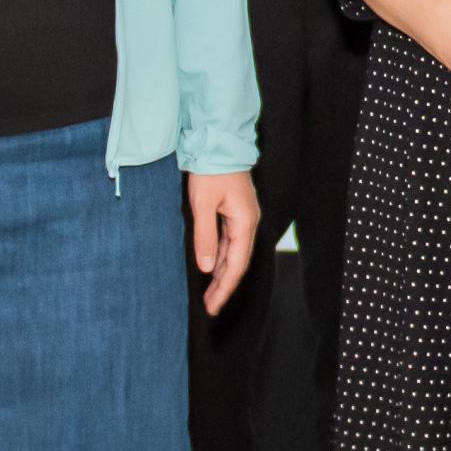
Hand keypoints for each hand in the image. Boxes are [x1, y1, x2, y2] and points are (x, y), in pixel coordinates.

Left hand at [186, 170, 261, 315]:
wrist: (219, 143)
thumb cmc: (210, 171)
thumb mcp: (202, 205)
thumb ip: (205, 237)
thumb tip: (206, 268)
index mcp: (244, 223)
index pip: (236, 265)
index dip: (224, 288)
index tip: (212, 307)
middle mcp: (248, 223)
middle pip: (237, 263)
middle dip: (224, 286)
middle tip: (210, 306)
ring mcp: (243, 218)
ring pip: (233, 253)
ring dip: (222, 273)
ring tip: (209, 293)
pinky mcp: (235, 212)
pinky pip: (229, 242)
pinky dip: (221, 257)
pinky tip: (212, 267)